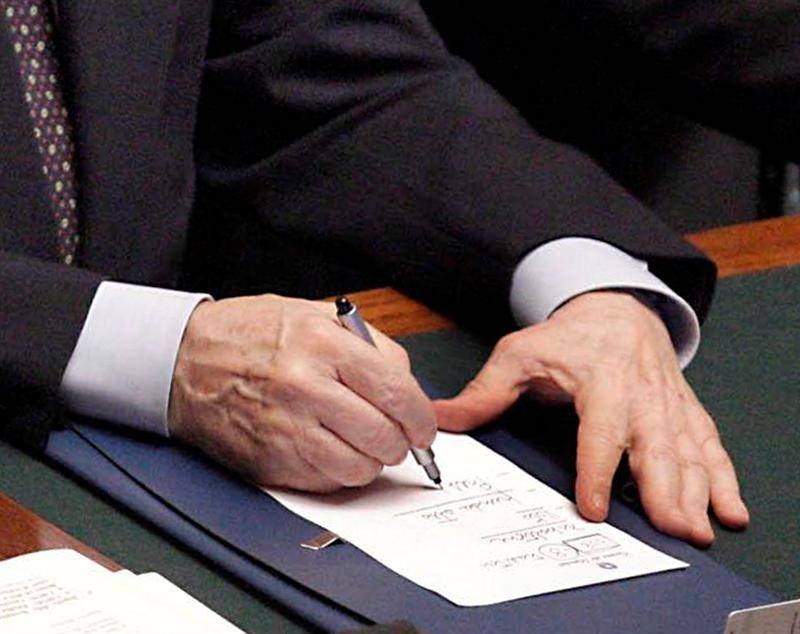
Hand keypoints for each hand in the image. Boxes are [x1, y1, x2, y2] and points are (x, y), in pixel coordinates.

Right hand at [168, 294, 435, 491]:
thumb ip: (367, 344)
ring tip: (361, 444)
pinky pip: (326, 482)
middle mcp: (305, 387)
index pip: (396, 391)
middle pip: (384, 435)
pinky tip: (330, 450)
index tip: (423, 425)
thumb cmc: (249, 334)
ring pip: (359, 468)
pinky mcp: (269, 461)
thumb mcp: (312, 315)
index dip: (420, 416)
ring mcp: (285, 428)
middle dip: (401, 442)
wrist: (183, 361)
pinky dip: (339, 473)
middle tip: (396, 436)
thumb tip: (406, 383)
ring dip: (371, 462)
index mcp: (322, 344)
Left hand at [434, 290, 747, 546]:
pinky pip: (709, 447)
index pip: (599, 430)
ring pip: (687, 452)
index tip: (594, 505)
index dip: (597, 469)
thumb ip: (484, 391)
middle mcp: (642, 394)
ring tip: (697, 530)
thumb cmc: (568, 336)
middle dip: (664, 490)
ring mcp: (668, 405)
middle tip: (670, 529)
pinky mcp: (684, 413)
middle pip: (655, 446)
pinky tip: (730, 510)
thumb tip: (440, 418)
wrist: (618, 309)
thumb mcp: (520, 353)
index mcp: (602, 379)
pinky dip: (723, 479)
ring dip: (696, 492)